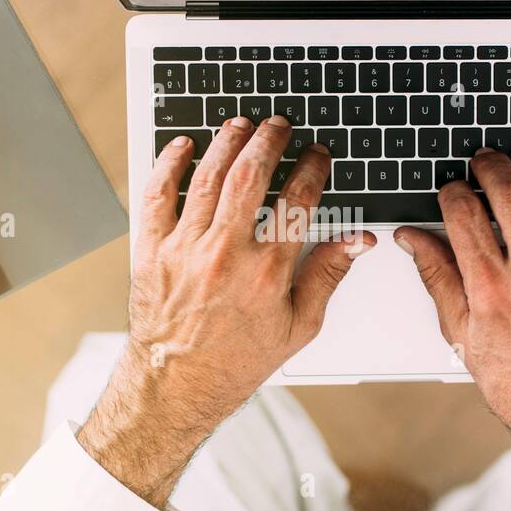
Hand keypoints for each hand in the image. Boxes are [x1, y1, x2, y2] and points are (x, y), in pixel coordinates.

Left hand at [79, 115, 374, 507]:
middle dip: (269, 140)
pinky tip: (183, 147)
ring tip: (240, 125)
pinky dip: (170, 164)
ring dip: (227, 142)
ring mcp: (185, 248)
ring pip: (207, 176)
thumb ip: (328, 275)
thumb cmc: (237, 360)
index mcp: (267, 272)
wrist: (176, 385)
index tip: (316, 155)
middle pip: (251, 175)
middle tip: (278, 126)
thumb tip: (357, 241)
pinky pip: (159, 194)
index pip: (297, 200)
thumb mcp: (299, 326)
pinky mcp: (153, 250)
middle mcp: (225, 254)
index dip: (311, 168)